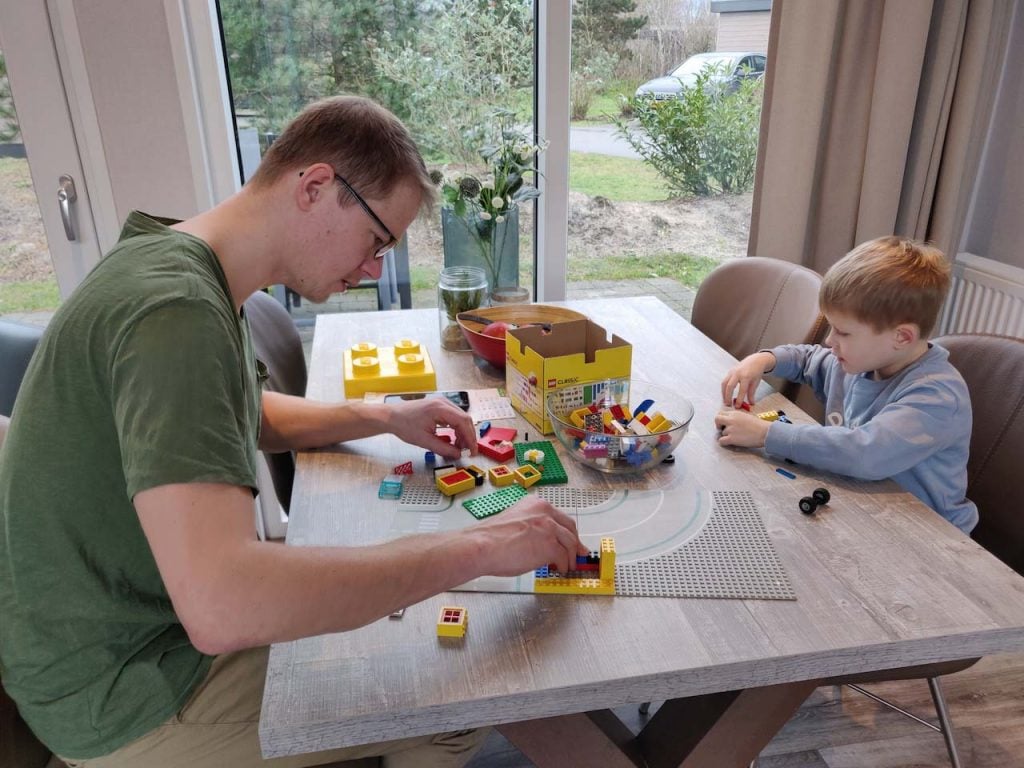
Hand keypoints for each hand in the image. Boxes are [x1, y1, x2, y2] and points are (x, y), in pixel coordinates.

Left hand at [385, 398, 476, 458]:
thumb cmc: (404, 425)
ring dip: (462, 433)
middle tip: (467, 451)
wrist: (391, 417)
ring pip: (460, 418)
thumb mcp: (424, 441)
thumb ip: (443, 448)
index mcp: (440, 408)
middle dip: (468, 436)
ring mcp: (442, 403)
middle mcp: (443, 402)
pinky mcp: (439, 406)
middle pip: (465, 419)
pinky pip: (453, 417)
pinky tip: (452, 438)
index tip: (472, 451)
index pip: (464, 422)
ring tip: (458, 447)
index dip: (470, 438)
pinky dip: (456, 428)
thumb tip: (458, 454)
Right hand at [471, 496, 589, 575]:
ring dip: (570, 557)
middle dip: (575, 543)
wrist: (482, 546)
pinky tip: (559, 570)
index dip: (567, 531)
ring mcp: (549, 527)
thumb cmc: (491, 539)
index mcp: (535, 504)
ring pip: (570, 543)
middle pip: (570, 528)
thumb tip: (542, 543)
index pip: (559, 517)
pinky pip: (564, 557)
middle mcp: (545, 512)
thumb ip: (532, 527)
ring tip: (567, 566)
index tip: (571, 539)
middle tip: (578, 553)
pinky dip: (563, 566)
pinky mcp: (550, 545)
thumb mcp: (516, 522)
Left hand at [715, 409, 770, 447]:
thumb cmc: (759, 426)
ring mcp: (730, 429)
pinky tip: (729, 442)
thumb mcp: (746, 416)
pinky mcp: (732, 438)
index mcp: (735, 413)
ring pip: (722, 432)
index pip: (721, 412)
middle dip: (718, 424)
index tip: (724, 423)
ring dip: (726, 435)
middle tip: (722, 429)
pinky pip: (721, 441)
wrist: (765, 432)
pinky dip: (724, 442)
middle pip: (717, 419)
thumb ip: (736, 417)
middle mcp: (731, 420)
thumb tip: (729, 421)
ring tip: (737, 437)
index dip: (722, 418)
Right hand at [721, 351, 775, 406]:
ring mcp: (732, 372)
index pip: (742, 390)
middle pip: (730, 386)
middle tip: (728, 405)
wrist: (755, 361)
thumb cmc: (756, 372)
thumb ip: (752, 393)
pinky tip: (725, 394)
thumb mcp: (755, 383)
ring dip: (723, 393)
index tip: (737, 406)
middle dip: (728, 396)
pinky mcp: (729, 372)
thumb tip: (751, 404)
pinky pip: (724, 381)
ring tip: (725, 401)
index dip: (739, 399)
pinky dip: (724, 389)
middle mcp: (737, 373)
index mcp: (746, 377)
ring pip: (724, 383)